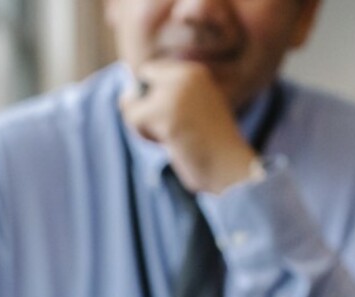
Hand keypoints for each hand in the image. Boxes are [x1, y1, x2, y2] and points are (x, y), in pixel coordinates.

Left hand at [119, 59, 257, 193]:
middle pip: (137, 88)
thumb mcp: (190, 111)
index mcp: (194, 73)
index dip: (150, 97)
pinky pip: (133, 120)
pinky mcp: (165, 113)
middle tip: (171, 130)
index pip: (149, 72)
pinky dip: (144, 136)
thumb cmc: (210, 146)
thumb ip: (164, 98)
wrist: (230, 167)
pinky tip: (169, 144)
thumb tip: (124, 97)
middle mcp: (185, 75)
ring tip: (172, 138)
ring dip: (143, 127)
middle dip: (143, 112)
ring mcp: (175, 93)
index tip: (171, 116)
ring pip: (131, 105)